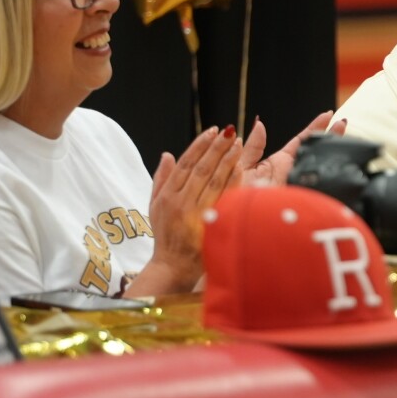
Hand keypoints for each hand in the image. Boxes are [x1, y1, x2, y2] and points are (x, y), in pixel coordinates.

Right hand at [129, 126, 241, 295]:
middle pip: (200, 168)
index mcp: (167, 196)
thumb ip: (161, 179)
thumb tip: (168, 154)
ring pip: (212, 181)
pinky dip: (232, 182)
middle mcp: (180, 202)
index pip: (184, 164)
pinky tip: (242, 168)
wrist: (172, 267)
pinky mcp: (208, 224)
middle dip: (216, 148)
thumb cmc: (166, 235)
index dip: (199, 145)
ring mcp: (194, 213)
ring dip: (226, 160)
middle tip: (230, 131)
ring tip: (238, 144)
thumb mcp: (155, 206)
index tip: (212, 130)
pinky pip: (223, 198)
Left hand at [240, 111, 346, 186]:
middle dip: (331, 134)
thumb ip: (252, 146)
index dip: (314, 127)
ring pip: (321, 160)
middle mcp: (293, 170)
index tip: (327, 115)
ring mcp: (300, 181)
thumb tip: (260, 124)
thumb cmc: (237, 195)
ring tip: (344, 131)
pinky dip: (330, 167)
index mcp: (279, 163)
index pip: (301, 140)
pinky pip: (319, 177)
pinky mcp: (304, 192)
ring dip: (334, 146)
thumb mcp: (241, 166)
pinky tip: (339, 155)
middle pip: (316, 148)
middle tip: (343, 123)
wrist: (242, 217)